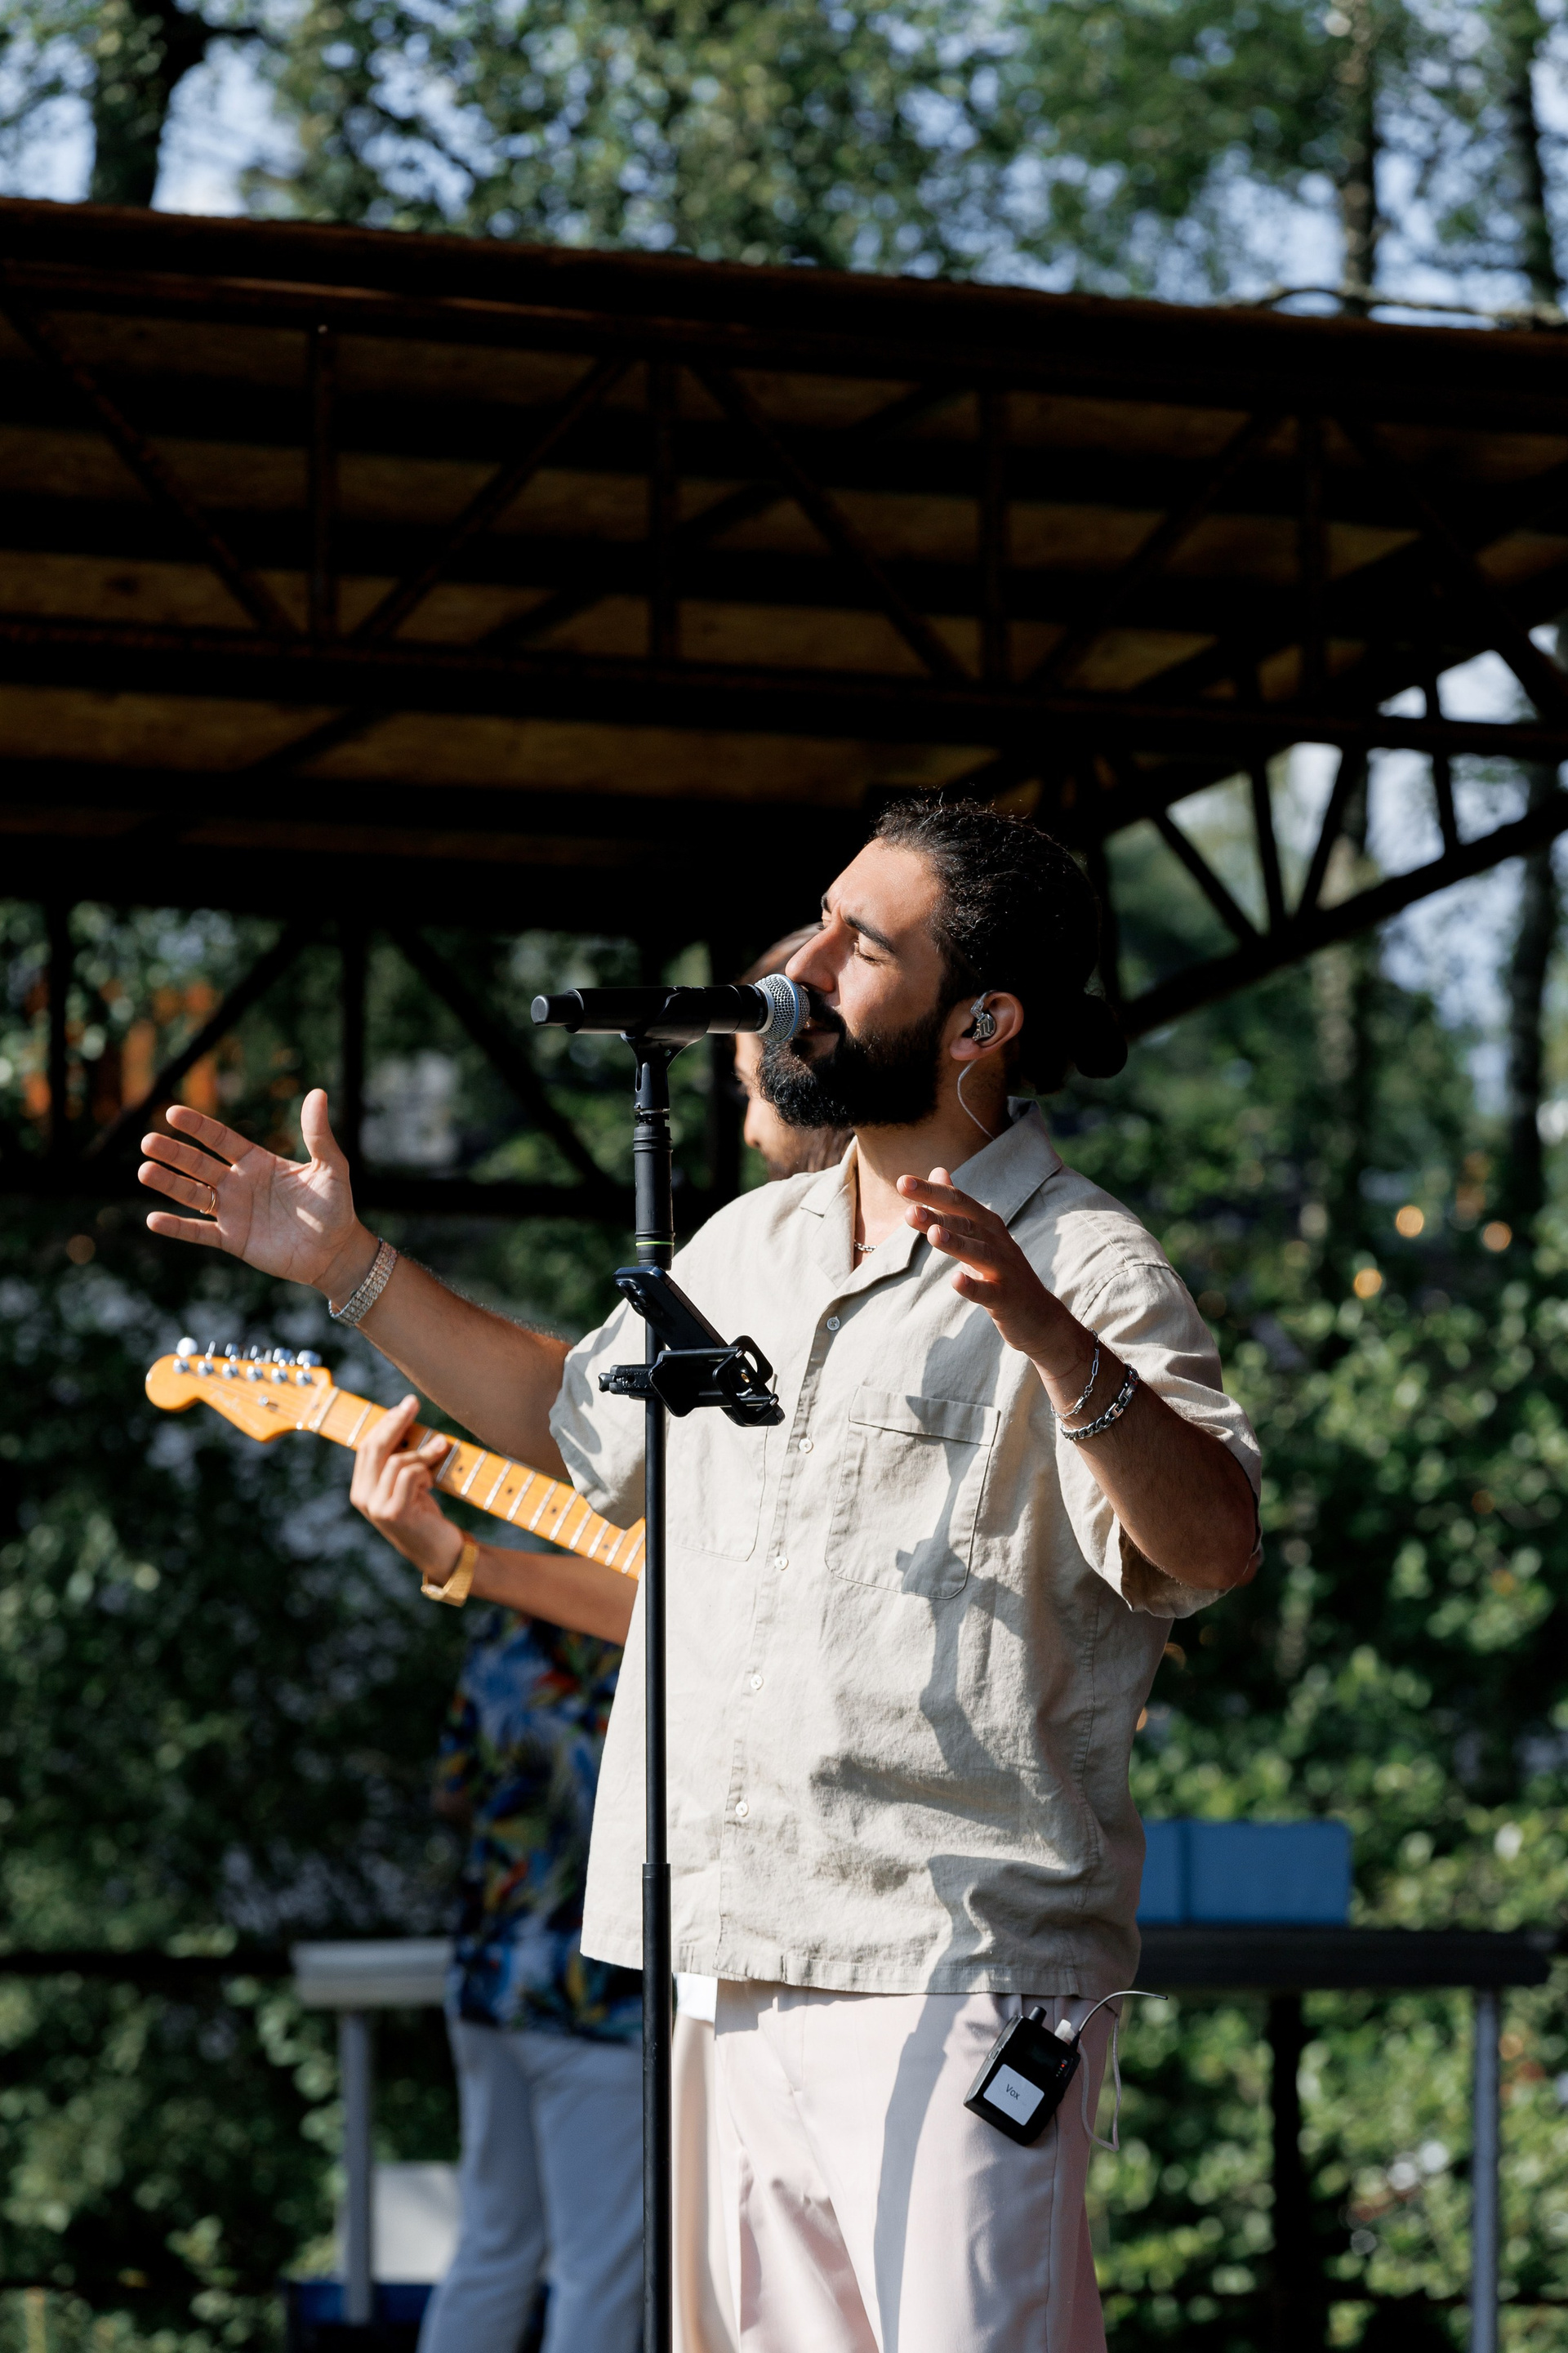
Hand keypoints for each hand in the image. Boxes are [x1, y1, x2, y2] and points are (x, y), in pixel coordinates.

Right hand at [138, 1088, 374, 1300]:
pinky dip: (177, 1228)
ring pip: (193, 1195)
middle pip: (199, 1164)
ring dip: (169, 1184)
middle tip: (148, 1141)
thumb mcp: (330, 1167)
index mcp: (257, 1161)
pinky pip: (199, 1233)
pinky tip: (153, 1219)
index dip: (198, 1127)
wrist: (336, 1251)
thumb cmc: (335, 1206)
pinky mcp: (233, 1240)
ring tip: (144, 1171)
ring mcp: (233, 1212)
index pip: (221, 1139)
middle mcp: (239, 1183)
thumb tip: (318, 1092)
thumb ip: (318, 1134)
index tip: (173, 1113)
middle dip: (174, 1153)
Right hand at [350, 1393, 462, 1579]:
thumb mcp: (409, 1484)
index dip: (385, 1423)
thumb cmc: (427, 1515)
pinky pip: (409, 1474)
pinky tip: (434, 1480)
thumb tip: (407, 1417)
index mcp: (361, 1489)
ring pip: (396, 1460)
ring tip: (442, 1448)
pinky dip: (425, 1469)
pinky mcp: (394, 1512)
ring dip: (423, 1451)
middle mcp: (362, 1498)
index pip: (367, 1446)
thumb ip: (400, 1459)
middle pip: (374, 1447)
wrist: (443, 1553)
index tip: (405, 1405)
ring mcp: (376, 1507)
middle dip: (396, 1421)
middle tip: (414, 1403)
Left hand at [898, 1167, 1087, 1383]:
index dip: (931, 1192)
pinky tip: (955, 1281)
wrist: (1039, 1316)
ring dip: (956, 1243)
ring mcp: (1004, 1269)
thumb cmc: (1002, 1271)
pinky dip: (973, 1286)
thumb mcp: (981, 1233)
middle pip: (966, 1223)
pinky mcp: (1006, 1297)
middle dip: (938, 1214)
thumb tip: (937, 1171)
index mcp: (987, 1224)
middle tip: (908, 1210)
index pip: (957, 1201)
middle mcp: (997, 1241)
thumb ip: (957, 1204)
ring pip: (979, 1253)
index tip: (901, 1182)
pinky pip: (988, 1292)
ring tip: (932, 1234)